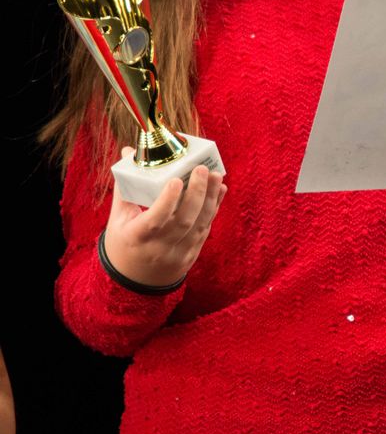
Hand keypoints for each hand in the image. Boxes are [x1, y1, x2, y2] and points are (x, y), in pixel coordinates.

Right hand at [103, 149, 226, 286]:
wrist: (135, 282)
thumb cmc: (124, 242)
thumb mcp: (118, 219)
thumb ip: (126, 186)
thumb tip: (129, 152)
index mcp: (137, 238)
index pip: (155, 220)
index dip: (167, 201)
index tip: (176, 180)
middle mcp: (159, 249)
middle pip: (183, 222)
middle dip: (196, 194)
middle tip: (202, 169)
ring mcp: (178, 254)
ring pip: (199, 226)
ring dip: (211, 199)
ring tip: (216, 175)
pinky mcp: (192, 255)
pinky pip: (205, 230)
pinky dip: (213, 209)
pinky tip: (220, 190)